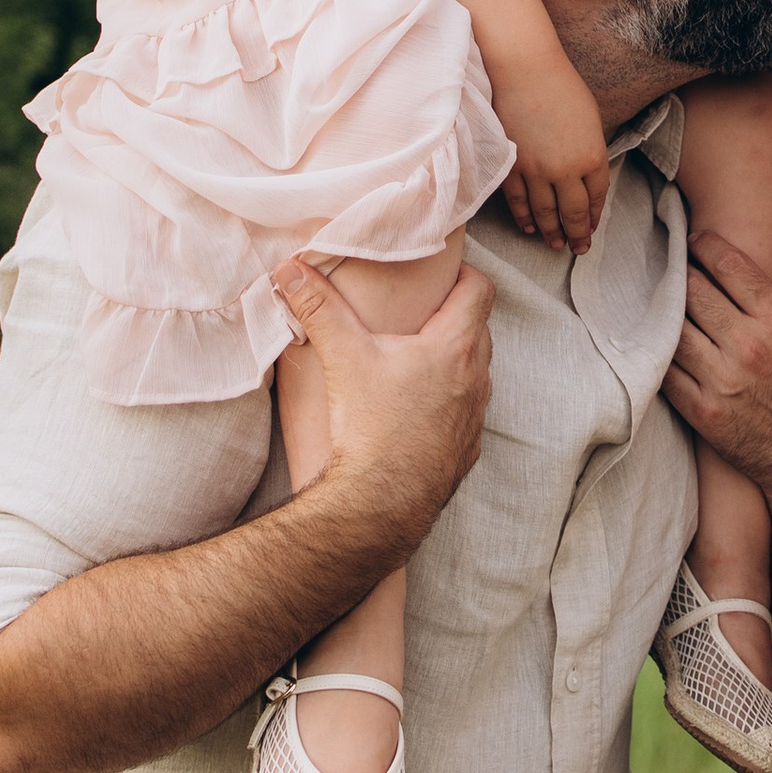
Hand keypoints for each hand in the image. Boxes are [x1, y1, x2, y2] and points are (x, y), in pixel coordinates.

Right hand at [275, 254, 494, 537]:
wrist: (379, 504)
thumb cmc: (368, 427)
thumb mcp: (342, 357)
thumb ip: (318, 307)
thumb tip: (291, 268)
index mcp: (454, 347)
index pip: (480, 291)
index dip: (465, 274)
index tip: (442, 272)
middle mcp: (475, 379)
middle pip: (479, 329)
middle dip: (455, 315)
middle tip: (422, 310)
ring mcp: (474, 418)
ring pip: (476, 372)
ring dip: (454, 360)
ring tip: (417, 358)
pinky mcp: (466, 450)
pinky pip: (466, 413)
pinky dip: (449, 401)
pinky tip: (417, 408)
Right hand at [491, 51, 613, 250]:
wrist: (526, 71)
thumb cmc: (563, 87)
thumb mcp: (591, 120)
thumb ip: (590, 150)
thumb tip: (586, 174)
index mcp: (593, 156)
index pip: (597, 198)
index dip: (595, 217)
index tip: (593, 228)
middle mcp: (566, 170)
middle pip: (574, 213)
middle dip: (577, 235)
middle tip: (577, 249)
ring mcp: (537, 171)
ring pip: (545, 213)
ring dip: (551, 232)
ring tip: (555, 244)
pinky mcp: (512, 167)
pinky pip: (518, 201)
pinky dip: (524, 217)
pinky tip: (529, 227)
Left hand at [664, 230, 771, 544]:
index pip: (728, 265)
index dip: (704, 244)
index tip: (695, 240)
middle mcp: (748, 347)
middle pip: (693, 289)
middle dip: (680, 271)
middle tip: (674, 264)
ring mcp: (721, 381)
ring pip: (673, 326)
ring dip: (664, 308)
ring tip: (661, 297)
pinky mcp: (701, 411)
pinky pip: (665, 370)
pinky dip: (657, 351)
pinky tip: (657, 338)